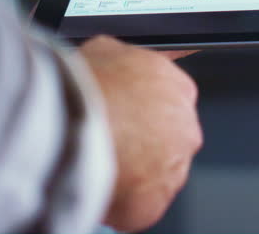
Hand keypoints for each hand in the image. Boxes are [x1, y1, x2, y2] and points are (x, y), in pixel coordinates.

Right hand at [78, 36, 202, 231]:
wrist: (73, 120)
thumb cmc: (86, 84)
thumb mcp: (104, 49)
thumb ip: (122, 60)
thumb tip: (114, 60)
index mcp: (178, 88)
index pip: (168, 104)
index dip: (141, 114)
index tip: (123, 119)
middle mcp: (185, 128)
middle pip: (164, 142)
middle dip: (139, 146)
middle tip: (107, 143)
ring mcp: (173, 168)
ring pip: (152, 176)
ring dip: (130, 175)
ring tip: (97, 165)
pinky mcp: (152, 203)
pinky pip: (136, 208)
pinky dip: (117, 204)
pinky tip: (97, 186)